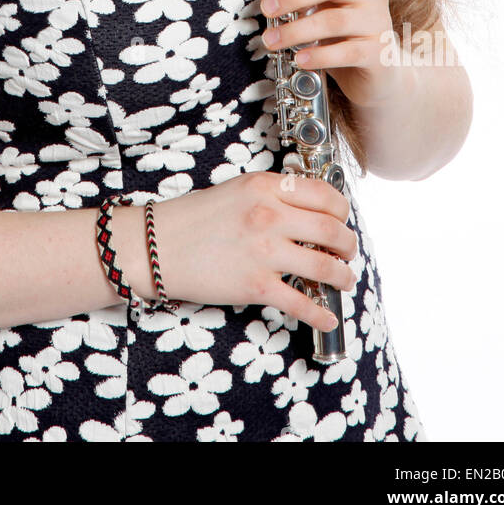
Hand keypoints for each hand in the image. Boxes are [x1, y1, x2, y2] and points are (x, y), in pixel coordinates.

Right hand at [155, 172, 356, 328]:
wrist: (155, 246)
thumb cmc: (192, 218)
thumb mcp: (236, 190)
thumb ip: (272, 196)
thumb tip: (307, 212)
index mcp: (264, 187)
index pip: (323, 194)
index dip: (341, 211)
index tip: (342, 220)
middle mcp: (269, 215)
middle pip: (331, 230)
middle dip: (348, 244)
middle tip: (348, 251)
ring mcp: (264, 251)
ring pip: (325, 266)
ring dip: (342, 276)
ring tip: (344, 279)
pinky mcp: (255, 285)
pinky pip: (301, 303)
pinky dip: (321, 313)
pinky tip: (328, 317)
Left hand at [259, 0, 397, 108]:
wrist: (380, 72)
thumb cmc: (344, 34)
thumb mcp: (327, 7)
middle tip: (267, 8)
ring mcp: (377, 22)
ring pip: (334, 21)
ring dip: (297, 30)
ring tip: (272, 39)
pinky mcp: (378, 52)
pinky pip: (345, 52)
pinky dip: (318, 55)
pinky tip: (300, 58)